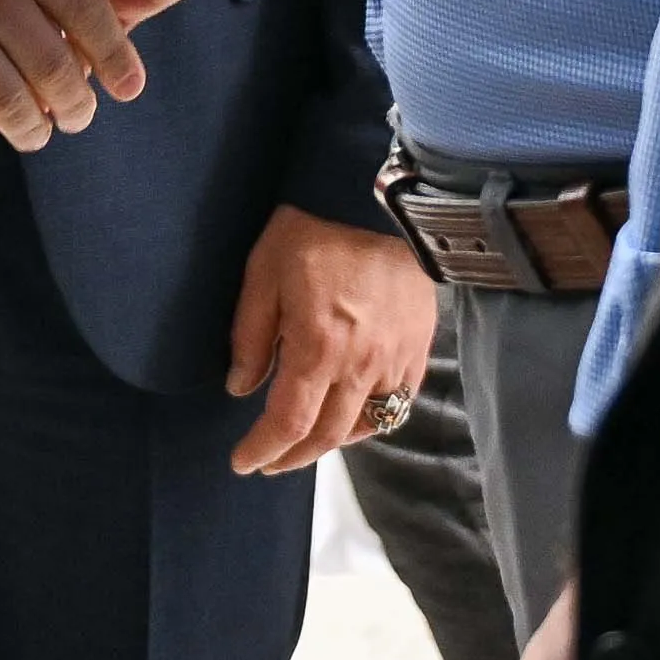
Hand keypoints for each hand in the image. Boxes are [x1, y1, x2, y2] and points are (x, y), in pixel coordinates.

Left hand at [225, 203, 438, 475]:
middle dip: (293, 456)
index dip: (263, 449)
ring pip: (365, 425)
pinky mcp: (418, 348)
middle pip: (327, 435)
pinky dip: (371, 420)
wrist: (373, 198)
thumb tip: (240, 387)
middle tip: (269, 461)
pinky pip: (398, 403)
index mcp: (318, 347)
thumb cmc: (312, 229)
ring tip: (305, 444)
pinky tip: (351, 416)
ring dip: (331, 443)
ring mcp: (396, 358)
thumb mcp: (263, 273)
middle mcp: (361, 364)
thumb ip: (250, 336)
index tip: (243, 462)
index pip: (289, 422)